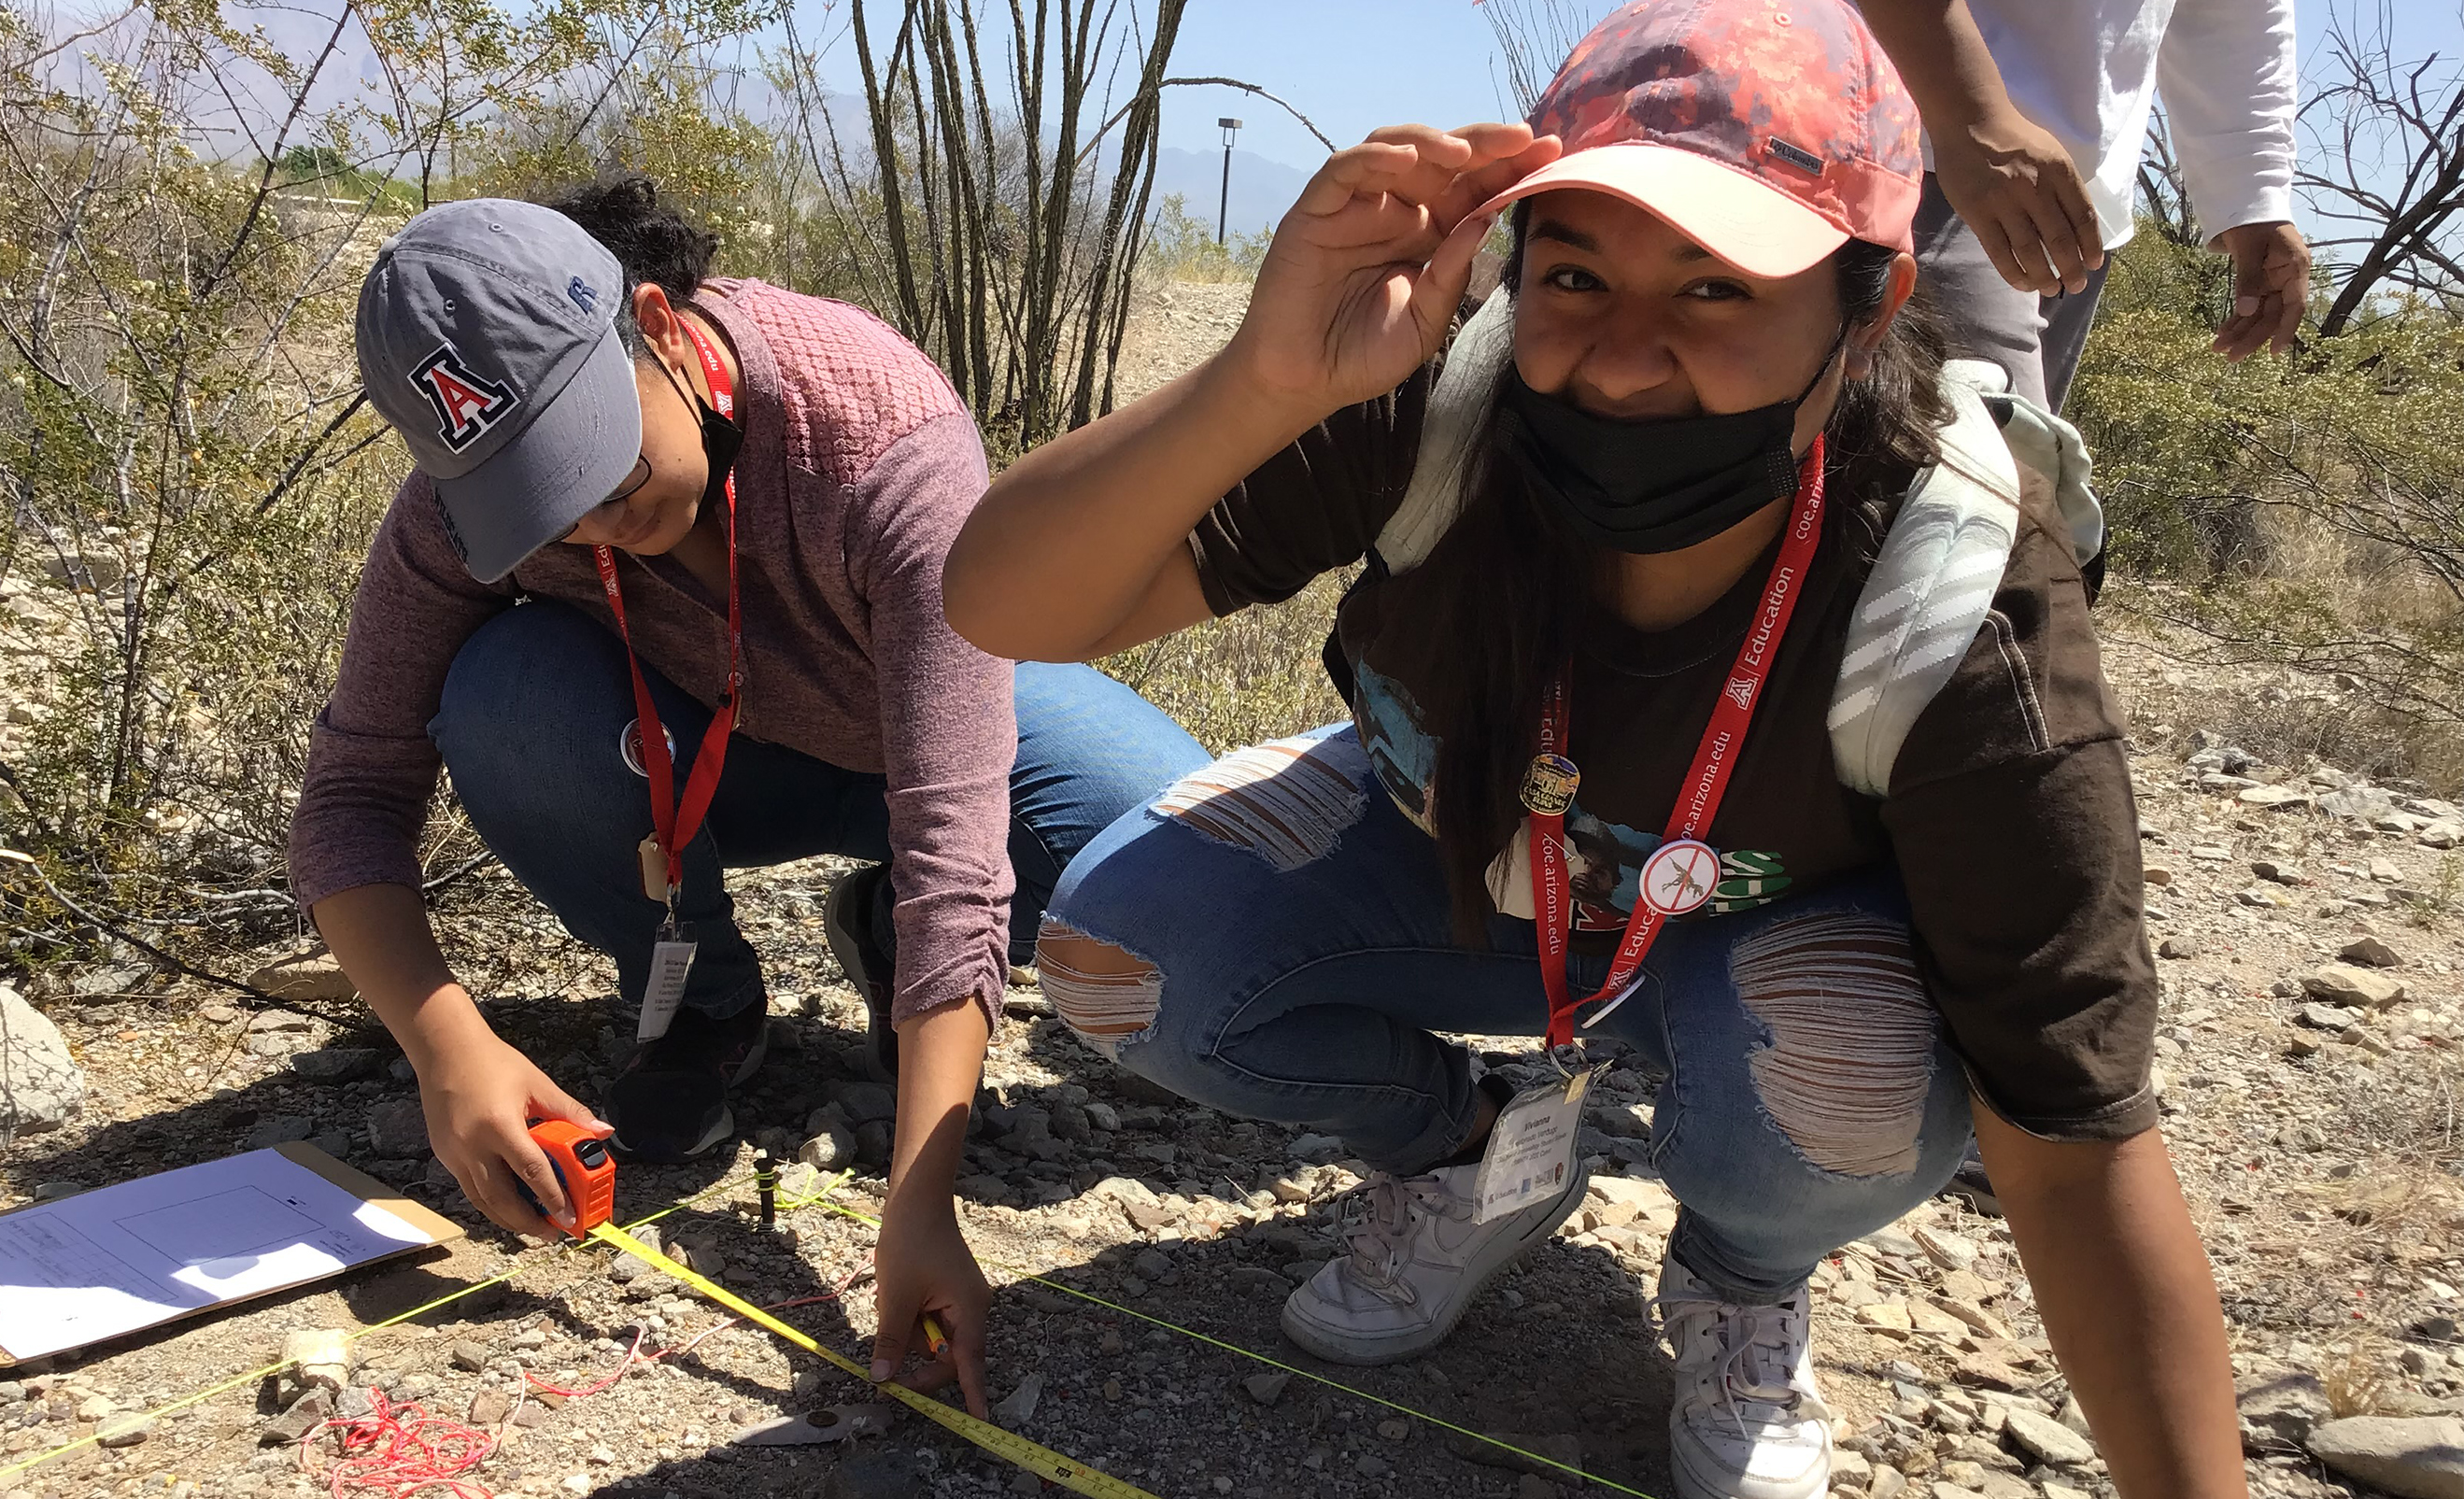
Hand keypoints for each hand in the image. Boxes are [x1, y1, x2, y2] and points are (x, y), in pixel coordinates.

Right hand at [419, 1031, 610, 1239]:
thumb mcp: (538, 1085)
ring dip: (508, 1220)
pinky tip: (510, 1207)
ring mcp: (454, 1154)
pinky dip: (491, 1204)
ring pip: (482, 1202)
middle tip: (553, 1233)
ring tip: (534, 1228)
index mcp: (500, 1125)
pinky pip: (469, 1189)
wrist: (444, 1050)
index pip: (531, 1172)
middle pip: (502, 1199)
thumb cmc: (494, 1063)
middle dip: (529, 1223)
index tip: (569, 1217)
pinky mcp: (444, 1155)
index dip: (552, 1198)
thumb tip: (603, 1133)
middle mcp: (473, 1146)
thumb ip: (570, 1113)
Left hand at [868, 1195, 990, 1416]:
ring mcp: (962, 1300)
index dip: (973, 1394)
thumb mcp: (895, 1297)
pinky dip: (911, 1320)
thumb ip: (891, 1342)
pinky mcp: (949, 1293)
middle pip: (949, 1355)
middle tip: (887, 1376)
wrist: (916, 1199)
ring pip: (935, 1339)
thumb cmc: (910, 1242)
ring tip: (889, 1306)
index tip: (979, 1423)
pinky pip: (931, 1321)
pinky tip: (895, 1298)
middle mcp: (973, 1308)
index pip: (971, 1363)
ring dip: (910, 1336)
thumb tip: (883, 1379)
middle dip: (918, 1363)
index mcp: (970, 1309)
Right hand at [1223, 122, 1560, 416]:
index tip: (1552, 156)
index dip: (1509, 170)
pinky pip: (1344, 170)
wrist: (1304, 382)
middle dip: (1485, 144)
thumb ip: (1451, 276)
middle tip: (1523, 139)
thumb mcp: (1424, 323)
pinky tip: (1405, 162)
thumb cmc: (1362, 357)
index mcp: (1429, 235)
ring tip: (1465, 152)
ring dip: (1431, 142)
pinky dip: (1373, 159)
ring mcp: (1355, 206)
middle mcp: (1396, 210)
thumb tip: (1486, 221)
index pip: (1474, 190)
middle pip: (1443, 160)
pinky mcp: (1316, 211)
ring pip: (1396, 149)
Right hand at [1932, 108, 2102, 295]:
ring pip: (2031, 250)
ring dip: (2044, 276)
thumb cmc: (2014, 138)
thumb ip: (2062, 184)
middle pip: (2059, 239)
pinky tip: (2023, 284)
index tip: (2094, 264)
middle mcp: (2035, 188)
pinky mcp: (1978, 214)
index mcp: (2059, 171)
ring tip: (2051, 290)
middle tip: (2076, 286)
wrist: (1970, 123)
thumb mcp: (2050, 152)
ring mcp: (2005, 202)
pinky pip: (2000, 251)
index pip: (2082, 216)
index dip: (2091, 245)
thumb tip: (2075, 225)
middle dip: (2072, 268)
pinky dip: (2014, 272)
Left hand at [2211, 221, 2307, 359]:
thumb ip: (2249, 279)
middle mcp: (2287, 278)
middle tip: (2230, 357)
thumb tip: (2247, 311)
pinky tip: (2222, 334)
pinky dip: (2236, 320)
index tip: (2274, 352)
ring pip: (2259, 315)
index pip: (2294, 306)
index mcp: (2295, 268)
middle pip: (2273, 315)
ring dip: (2240, 332)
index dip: (2285, 330)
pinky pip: (2250, 306)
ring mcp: (2273, 282)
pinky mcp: (2260, 283)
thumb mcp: (2249, 248)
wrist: (2247, 205)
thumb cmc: (2253, 221)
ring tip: (2218, 349)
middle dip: (2252, 337)